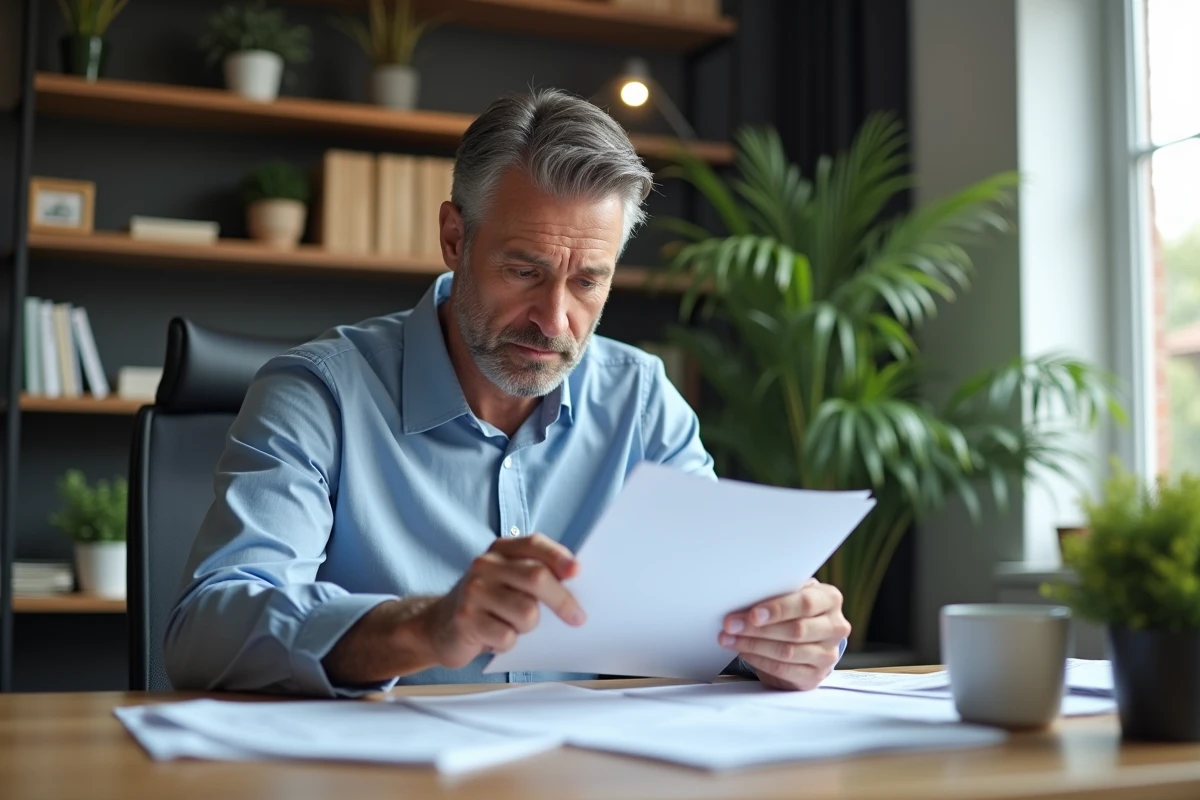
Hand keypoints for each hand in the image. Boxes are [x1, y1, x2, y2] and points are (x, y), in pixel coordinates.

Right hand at [420, 533, 585, 668]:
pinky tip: (495, 638)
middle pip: (536, 577)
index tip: (578, 571)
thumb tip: (575, 581)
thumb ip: (536, 574)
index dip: (559, 556)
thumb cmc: (486, 605)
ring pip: (527, 613)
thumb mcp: (507, 581)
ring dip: (528, 628)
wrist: (437, 627)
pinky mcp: (466, 620)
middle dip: (563, 600)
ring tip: (513, 626)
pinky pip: (507, 637)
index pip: (534, 544)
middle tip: (577, 618)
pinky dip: (508, 643)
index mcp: (499, 550)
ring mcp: (473, 592)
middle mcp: (484, 565)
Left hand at [718, 578, 849, 690]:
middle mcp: (835, 627)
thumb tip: (744, 593)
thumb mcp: (792, 592)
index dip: (777, 609)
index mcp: (830, 599)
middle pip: (795, 630)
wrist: (810, 636)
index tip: (752, 614)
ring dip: (753, 645)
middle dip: (758, 629)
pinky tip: (744, 651)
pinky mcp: (815, 676)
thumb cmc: (794, 607)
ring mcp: (828, 654)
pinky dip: (759, 660)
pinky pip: (783, 669)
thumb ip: (777, 591)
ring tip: (730, 639)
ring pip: (787, 652)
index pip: (805, 604)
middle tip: (731, 625)